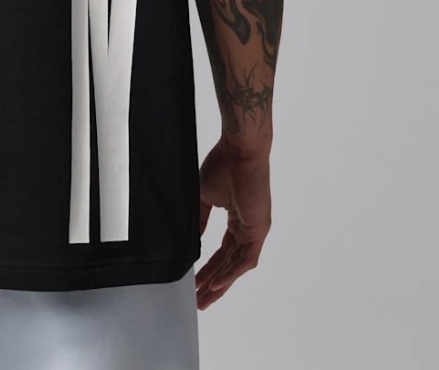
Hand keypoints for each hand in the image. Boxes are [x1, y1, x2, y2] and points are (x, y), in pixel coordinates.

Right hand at [195, 137, 271, 309]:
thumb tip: (191, 240)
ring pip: (237, 266)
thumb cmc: (224, 165)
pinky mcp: (259, 229)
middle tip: (199, 300)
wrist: (239, 150)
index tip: (195, 281)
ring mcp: (255, 230)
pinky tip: (218, 284)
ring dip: (221, 284)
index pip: (222, 251)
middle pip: (229, 263)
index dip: (209, 268)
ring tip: (205, 299)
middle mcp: (247, 228)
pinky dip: (231, 273)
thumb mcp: (204, 196)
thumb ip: (200, 220)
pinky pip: (245, 259)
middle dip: (213, 283)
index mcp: (236, 219)